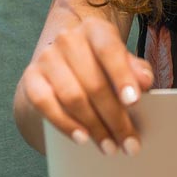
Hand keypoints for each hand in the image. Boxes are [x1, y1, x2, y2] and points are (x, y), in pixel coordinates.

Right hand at [19, 15, 153, 155]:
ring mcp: (47, 58)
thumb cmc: (101, 67)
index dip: (122, 76)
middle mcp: (68, 39)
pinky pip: (46, 105)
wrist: (63, 68)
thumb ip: (136, 70)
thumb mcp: (121, 63)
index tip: (134, 102)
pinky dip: (65, 124)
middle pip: (93, 82)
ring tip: (109, 146)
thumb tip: (144, 81)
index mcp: (95, 29)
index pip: (109, 49)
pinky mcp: (31, 78)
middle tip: (129, 143)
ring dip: (94, 126)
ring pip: (72, 97)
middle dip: (114, 117)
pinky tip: (82, 138)